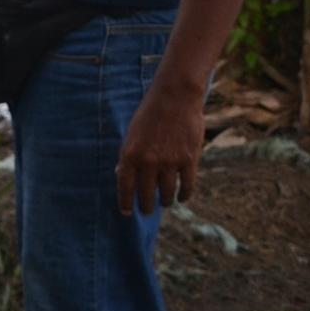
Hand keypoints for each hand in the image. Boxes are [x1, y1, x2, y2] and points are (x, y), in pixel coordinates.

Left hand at [116, 80, 205, 214]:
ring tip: (164, 202)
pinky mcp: (189, 160)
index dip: (125, 203)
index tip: (127, 213)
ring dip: (165, 201)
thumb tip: (121, 175)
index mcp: (130, 154)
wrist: (174, 98)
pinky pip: (187, 187)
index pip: (125, 187)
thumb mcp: (131, 134)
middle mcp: (148, 161)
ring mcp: (170, 162)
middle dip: (146, 206)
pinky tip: (181, 197)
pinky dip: (184, 195)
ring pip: (167, 194)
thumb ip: (128, 156)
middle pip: (147, 195)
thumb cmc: (149, 115)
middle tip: (147, 211)